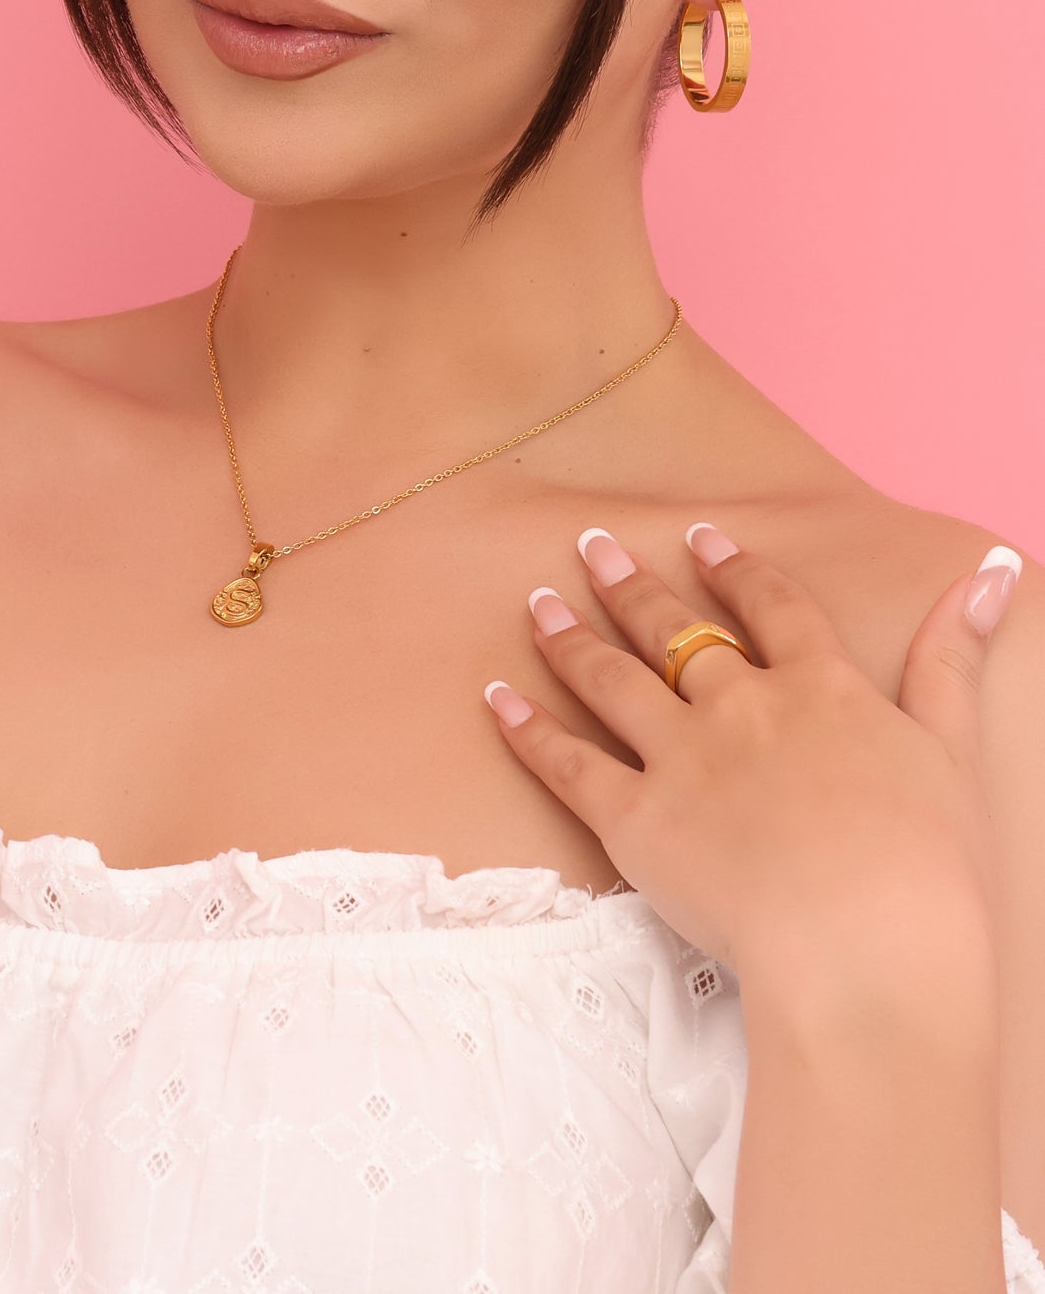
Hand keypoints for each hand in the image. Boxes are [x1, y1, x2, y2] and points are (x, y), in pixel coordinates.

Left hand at [482, 523, 1024, 980]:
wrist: (867, 952)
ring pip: (612, 678)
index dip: (736, 568)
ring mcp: (683, 759)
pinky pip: (567, 762)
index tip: (703, 538)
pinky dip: (526, 727)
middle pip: (676, 630)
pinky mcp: (635, 821)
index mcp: (822, 688)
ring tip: (537, 602)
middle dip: (629, 584)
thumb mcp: (955, 748)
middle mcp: (743, 705)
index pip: (773, 607)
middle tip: (592, 546)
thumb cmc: (928, 868)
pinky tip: (496, 697)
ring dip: (570, 635)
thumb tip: (996, 568)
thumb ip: (957, 656)